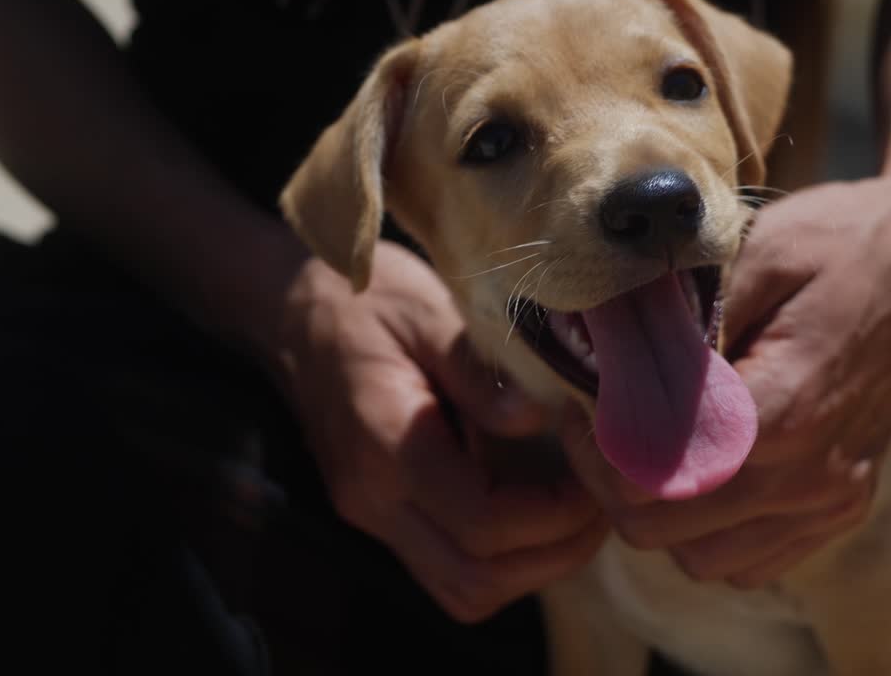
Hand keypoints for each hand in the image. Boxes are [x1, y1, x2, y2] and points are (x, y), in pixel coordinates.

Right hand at [272, 242, 606, 620]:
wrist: (289, 309)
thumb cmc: (364, 298)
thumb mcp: (426, 311)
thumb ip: (476, 369)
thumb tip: (537, 418)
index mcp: (384, 444)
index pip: (481, 523)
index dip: (555, 516)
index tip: (594, 478)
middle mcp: (372, 498)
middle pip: (474, 581)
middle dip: (554, 556)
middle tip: (600, 507)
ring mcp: (372, 514)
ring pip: (462, 591)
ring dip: (531, 568)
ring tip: (577, 514)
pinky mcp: (382, 515)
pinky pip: (449, 570)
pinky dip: (503, 559)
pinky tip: (536, 511)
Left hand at [561, 166, 890, 585]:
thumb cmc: (838, 242)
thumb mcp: (754, 252)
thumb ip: (682, 323)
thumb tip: (611, 371)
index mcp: (786, 409)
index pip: (654, 479)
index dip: (599, 452)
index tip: (583, 409)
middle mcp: (813, 475)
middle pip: (663, 530)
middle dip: (613, 485)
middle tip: (601, 427)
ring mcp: (833, 500)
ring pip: (700, 559)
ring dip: (658, 514)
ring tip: (650, 447)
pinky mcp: (842, 508)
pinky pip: (749, 561)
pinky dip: (708, 533)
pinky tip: (703, 470)